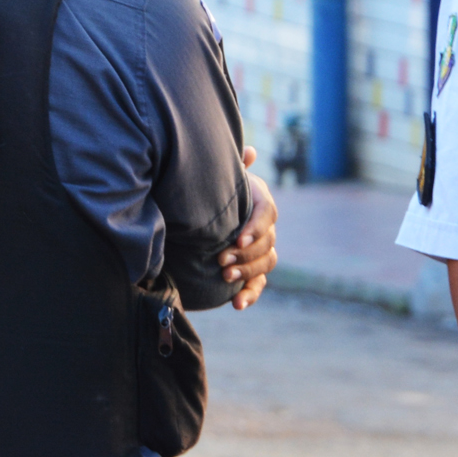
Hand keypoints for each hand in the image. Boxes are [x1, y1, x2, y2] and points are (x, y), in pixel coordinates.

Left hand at [218, 148, 277, 309]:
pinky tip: (236, 304)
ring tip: (225, 277)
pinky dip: (249, 295)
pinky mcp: (248, 271)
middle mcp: (262, 227)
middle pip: (267, 243)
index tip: (238, 239)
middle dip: (246, 254)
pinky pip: (257, 284)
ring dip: (247, 272)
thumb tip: (250, 151)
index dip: (256, 228)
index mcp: (257, 201)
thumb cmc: (206, 192)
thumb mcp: (214, 178)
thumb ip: (231, 166)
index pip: (267, 214)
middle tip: (221, 260)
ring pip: (265, 264)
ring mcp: (258, 250)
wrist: (189, 218)